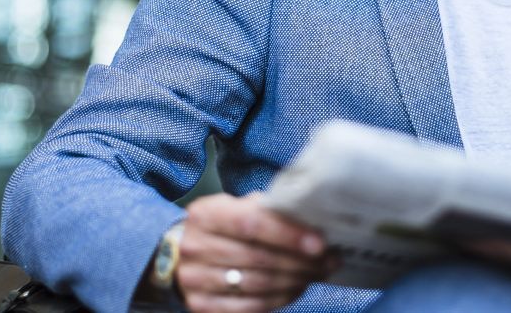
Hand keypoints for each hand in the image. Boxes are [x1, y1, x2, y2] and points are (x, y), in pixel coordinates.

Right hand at [171, 193, 335, 312]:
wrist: (180, 254)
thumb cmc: (222, 227)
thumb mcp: (237, 207)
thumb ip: (267, 209)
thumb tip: (311, 219)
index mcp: (205, 214)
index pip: (251, 223)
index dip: (288, 234)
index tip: (319, 243)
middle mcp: (195, 246)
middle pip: (258, 258)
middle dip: (301, 261)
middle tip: (329, 260)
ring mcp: (195, 280)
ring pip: (258, 285)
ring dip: (296, 280)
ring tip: (319, 272)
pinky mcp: (202, 306)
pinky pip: (251, 307)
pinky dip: (280, 299)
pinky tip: (297, 287)